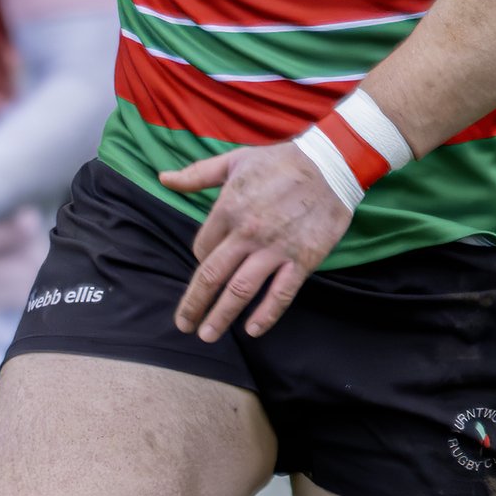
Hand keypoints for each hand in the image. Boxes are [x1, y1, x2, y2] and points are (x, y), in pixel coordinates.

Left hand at [157, 140, 352, 340]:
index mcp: (228, 208)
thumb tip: (164, 178)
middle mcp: (247, 232)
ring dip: (221, 316)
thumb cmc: (281, 160)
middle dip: (194, 304)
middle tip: (184, 325)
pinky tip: (252, 330)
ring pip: (240, 290)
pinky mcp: (303, 259)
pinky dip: (266, 315)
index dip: (199, 260)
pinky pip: (281, 293)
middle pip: (212, 275)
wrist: (332, 164)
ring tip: (208, 335)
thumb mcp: (235, 160)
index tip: (205, 267)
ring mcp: (276, 249)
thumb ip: (197, 174)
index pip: (202, 248)